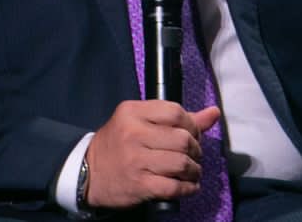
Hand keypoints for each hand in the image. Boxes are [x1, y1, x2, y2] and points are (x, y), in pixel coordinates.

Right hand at [83, 100, 220, 208]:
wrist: (87, 173)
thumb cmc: (118, 144)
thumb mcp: (140, 122)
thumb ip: (177, 117)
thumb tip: (214, 113)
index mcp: (133, 112)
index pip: (176, 112)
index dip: (192, 125)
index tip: (192, 135)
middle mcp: (133, 134)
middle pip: (182, 139)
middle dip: (196, 150)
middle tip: (194, 156)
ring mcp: (135, 161)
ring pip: (181, 163)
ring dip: (194, 170)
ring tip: (193, 172)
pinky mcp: (139, 185)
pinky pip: (173, 187)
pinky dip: (187, 188)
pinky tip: (189, 187)